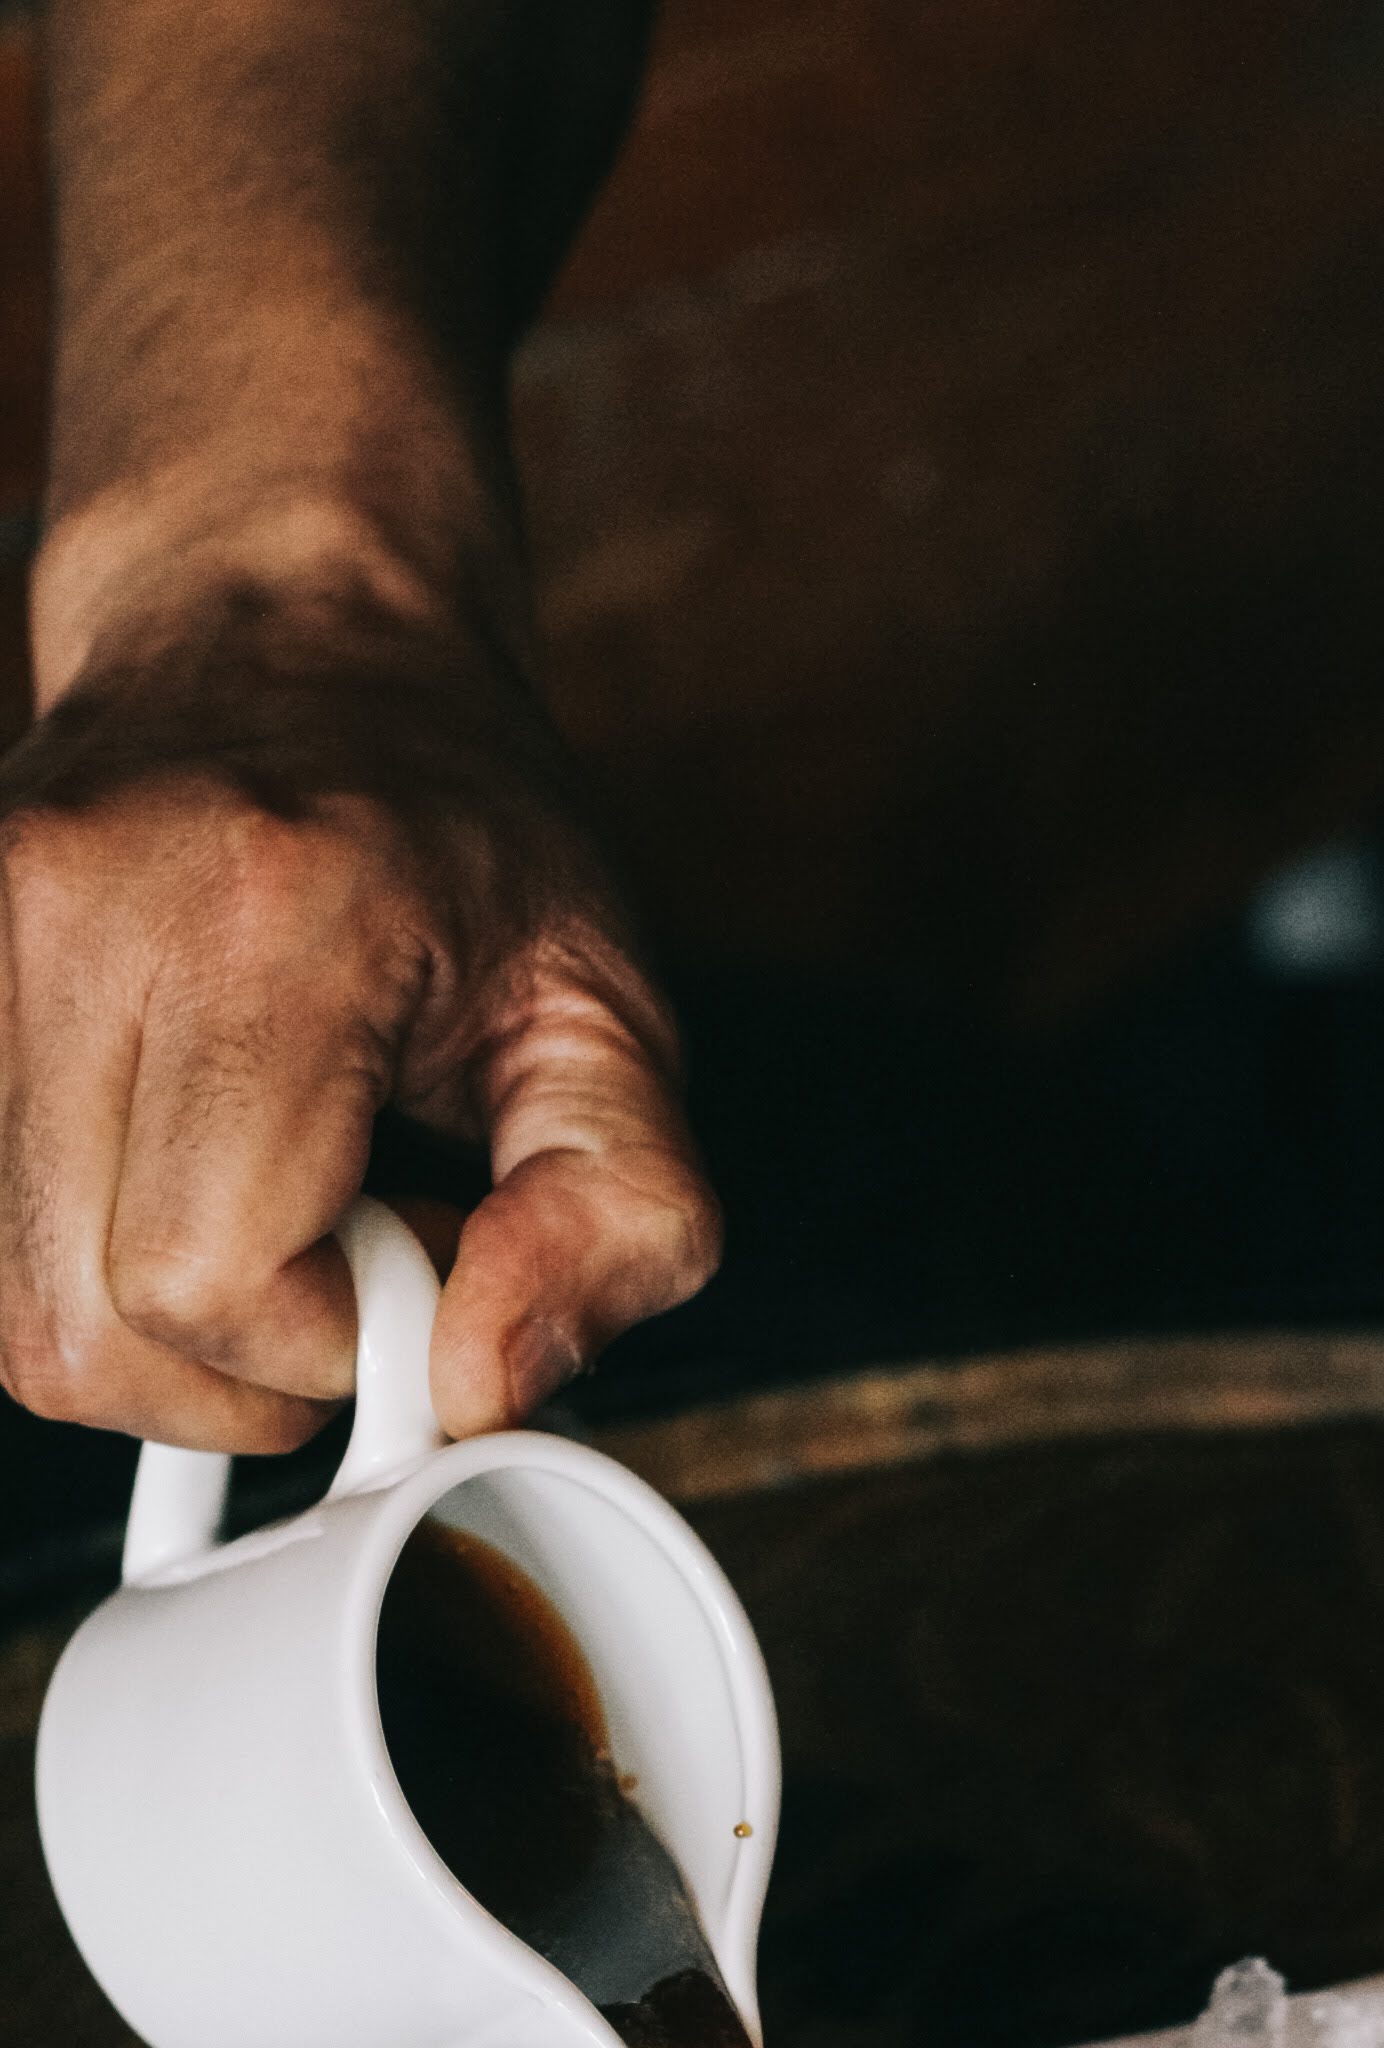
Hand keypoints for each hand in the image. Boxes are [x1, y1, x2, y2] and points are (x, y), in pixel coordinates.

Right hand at [0, 567, 718, 1449]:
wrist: (288, 628)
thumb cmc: (458, 829)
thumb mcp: (616, 1015)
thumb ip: (619, 1216)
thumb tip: (488, 1379)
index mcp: (270, 920)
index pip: (210, 1278)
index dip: (328, 1340)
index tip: (418, 1264)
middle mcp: (82, 915)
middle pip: (81, 1327)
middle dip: (240, 1364)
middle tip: (347, 1262)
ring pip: (9, 1314)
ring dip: (157, 1335)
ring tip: (273, 1222)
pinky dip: (87, 1274)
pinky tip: (185, 1194)